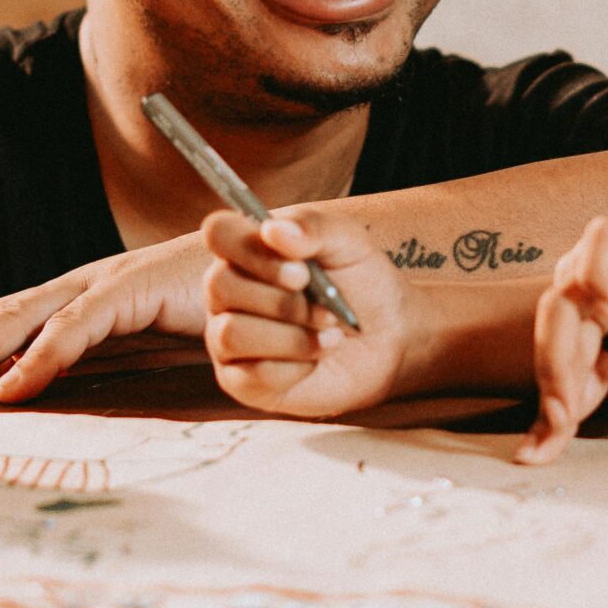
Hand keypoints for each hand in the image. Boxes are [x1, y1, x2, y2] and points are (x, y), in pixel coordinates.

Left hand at [0, 239, 208, 401]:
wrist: (272, 267)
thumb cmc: (207, 310)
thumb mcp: (137, 347)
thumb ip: (92, 365)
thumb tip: (39, 398)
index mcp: (72, 299)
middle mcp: (78, 285)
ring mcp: (103, 282)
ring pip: (23, 315)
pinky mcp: (134, 286)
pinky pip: (78, 325)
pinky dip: (43, 355)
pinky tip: (14, 385)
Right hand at [200, 208, 416, 418]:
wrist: (390, 335)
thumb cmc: (361, 281)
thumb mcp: (349, 242)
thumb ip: (312, 226)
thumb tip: (272, 230)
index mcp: (247, 248)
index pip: (217, 232)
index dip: (252, 250)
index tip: (300, 270)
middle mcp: (228, 291)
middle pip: (219, 285)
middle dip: (282, 301)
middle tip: (327, 308)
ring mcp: (228, 336)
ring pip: (230, 333)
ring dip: (291, 336)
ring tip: (330, 334)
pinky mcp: (242, 381)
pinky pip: (252, 375)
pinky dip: (295, 367)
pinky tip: (317, 358)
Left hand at [518, 190, 607, 463]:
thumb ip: (605, 367)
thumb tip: (569, 419)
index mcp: (583, 303)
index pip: (555, 355)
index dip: (548, 405)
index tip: (539, 452)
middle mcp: (583, 278)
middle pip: (550, 334)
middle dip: (551, 388)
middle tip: (559, 428)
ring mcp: (600, 256)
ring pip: (561, 303)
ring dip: (561, 357)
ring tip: (570, 399)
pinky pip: (596, 254)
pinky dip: (594, 283)